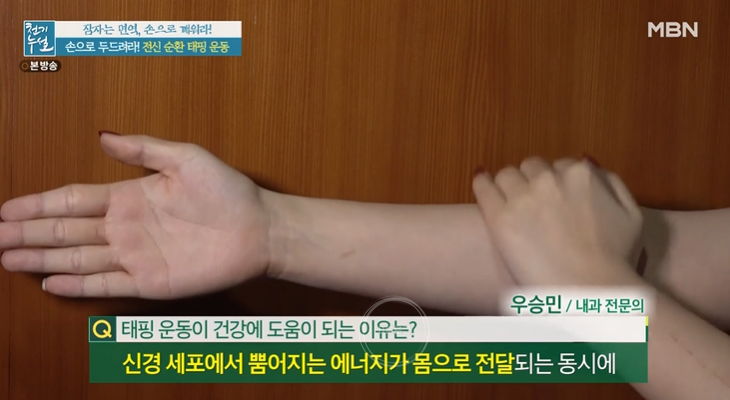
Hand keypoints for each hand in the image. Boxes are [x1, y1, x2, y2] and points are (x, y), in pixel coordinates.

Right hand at [1, 133, 272, 298]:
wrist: (259, 228)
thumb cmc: (227, 191)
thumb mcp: (185, 158)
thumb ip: (142, 149)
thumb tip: (102, 136)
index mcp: (130, 196)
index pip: (74, 199)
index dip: (39, 204)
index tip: (6, 208)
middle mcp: (126, 227)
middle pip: (67, 230)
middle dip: (30, 232)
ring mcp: (136, 256)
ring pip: (78, 258)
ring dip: (43, 258)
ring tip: (9, 257)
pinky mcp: (150, 282)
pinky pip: (106, 284)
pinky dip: (78, 286)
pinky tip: (51, 282)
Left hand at [472, 157, 642, 285]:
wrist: (590, 290)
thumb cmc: (615, 258)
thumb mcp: (631, 213)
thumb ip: (611, 183)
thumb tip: (589, 165)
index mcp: (581, 174)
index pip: (561, 165)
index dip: (557, 182)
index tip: (556, 199)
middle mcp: (549, 178)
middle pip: (532, 167)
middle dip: (534, 181)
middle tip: (535, 204)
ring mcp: (521, 197)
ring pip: (507, 175)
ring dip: (510, 185)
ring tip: (511, 202)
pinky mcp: (499, 217)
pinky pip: (483, 187)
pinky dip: (483, 183)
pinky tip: (483, 183)